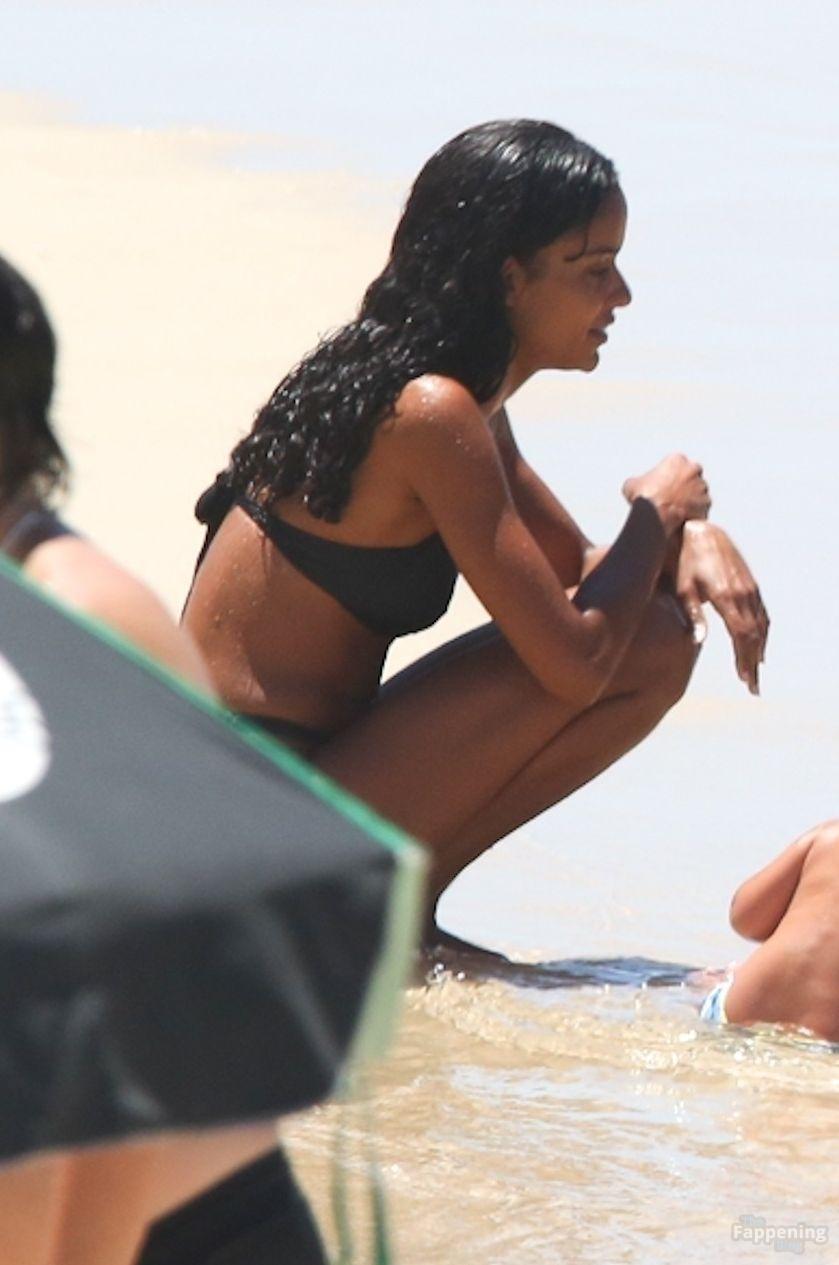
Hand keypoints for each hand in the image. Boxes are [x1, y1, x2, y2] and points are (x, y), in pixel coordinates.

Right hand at [622, 453, 710, 535]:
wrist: (655, 517)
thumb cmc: (644, 498)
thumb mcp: (632, 484)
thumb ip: (639, 480)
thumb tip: (636, 486)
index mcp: (676, 459)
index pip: (676, 464)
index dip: (669, 475)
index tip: (664, 484)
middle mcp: (693, 469)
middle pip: (690, 475)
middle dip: (684, 483)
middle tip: (673, 496)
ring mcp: (702, 487)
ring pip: (698, 491)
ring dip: (692, 498)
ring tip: (678, 509)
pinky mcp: (706, 504)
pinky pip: (702, 507)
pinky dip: (695, 512)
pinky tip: (684, 518)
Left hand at [672, 521, 768, 693]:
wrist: (697, 531)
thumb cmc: (681, 562)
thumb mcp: (682, 588)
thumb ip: (692, 614)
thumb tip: (698, 642)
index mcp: (726, 596)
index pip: (742, 635)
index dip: (744, 658)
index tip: (744, 678)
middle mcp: (743, 593)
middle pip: (755, 635)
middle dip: (753, 662)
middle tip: (752, 686)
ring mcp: (749, 587)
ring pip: (761, 625)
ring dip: (759, 650)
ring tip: (754, 673)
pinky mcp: (750, 583)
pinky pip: (762, 613)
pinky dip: (763, 632)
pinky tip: (759, 646)